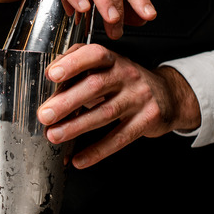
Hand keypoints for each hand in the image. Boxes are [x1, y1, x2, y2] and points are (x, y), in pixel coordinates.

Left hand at [36, 44, 200, 168]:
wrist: (168, 95)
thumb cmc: (126, 81)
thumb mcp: (107, 67)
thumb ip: (78, 68)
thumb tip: (48, 77)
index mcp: (112, 60)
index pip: (94, 54)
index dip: (73, 63)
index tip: (52, 74)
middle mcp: (127, 75)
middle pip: (95, 86)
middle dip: (67, 102)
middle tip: (45, 115)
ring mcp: (139, 98)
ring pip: (105, 113)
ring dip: (77, 127)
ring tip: (55, 136)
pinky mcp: (147, 120)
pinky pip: (120, 137)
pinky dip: (98, 150)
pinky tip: (79, 158)